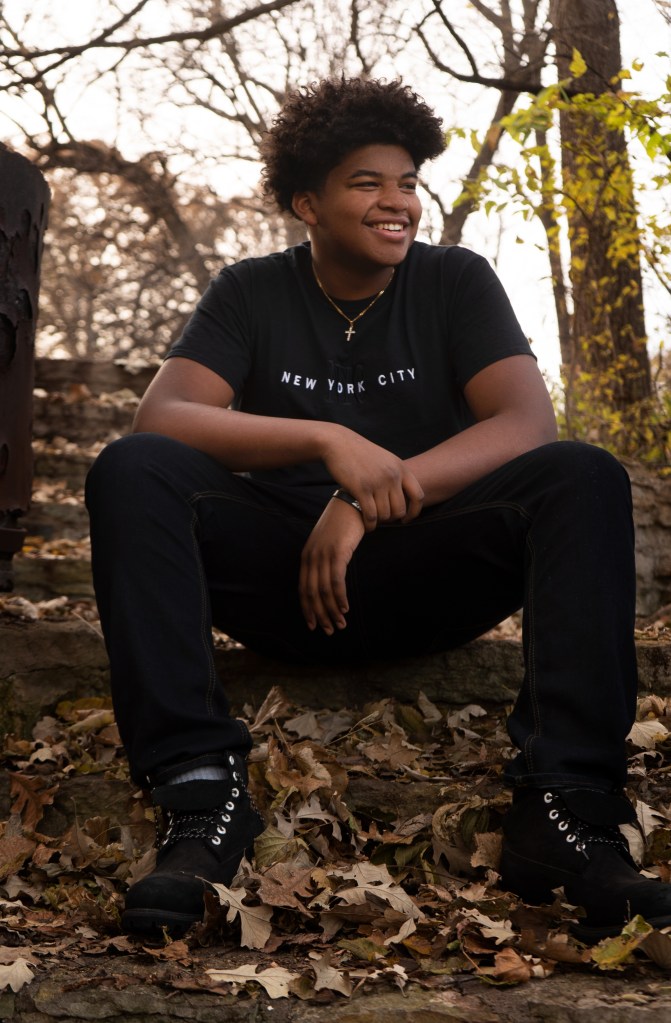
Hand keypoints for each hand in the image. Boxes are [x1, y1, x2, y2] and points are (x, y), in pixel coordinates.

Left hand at [299, 498, 365, 634]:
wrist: (353, 503)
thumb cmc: (343, 524)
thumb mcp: (329, 542)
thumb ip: (325, 559)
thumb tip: (328, 580)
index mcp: (307, 556)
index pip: (303, 588)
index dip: (307, 609)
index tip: (314, 624)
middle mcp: (311, 557)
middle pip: (311, 594)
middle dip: (320, 615)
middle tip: (329, 630)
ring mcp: (323, 555)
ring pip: (323, 591)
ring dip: (332, 611)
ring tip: (340, 625)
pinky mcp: (337, 553)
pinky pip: (336, 582)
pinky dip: (340, 598)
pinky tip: (345, 608)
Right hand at [322, 428, 423, 529]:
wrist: (338, 443)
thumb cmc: (360, 453)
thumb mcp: (384, 459)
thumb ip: (395, 475)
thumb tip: (404, 494)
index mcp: (401, 468)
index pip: (418, 496)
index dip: (414, 511)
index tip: (406, 519)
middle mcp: (392, 476)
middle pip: (400, 509)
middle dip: (391, 518)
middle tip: (382, 519)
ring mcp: (377, 483)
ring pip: (385, 515)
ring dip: (379, 521)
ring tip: (372, 520)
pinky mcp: (361, 489)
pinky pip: (371, 515)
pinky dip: (370, 524)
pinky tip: (367, 524)